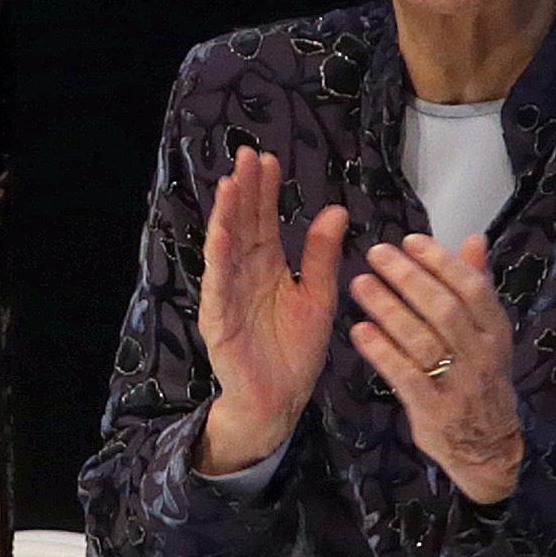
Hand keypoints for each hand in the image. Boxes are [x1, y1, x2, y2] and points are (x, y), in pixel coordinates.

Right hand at [194, 147, 348, 474]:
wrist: (279, 401)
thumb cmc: (294, 353)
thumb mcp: (318, 297)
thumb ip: (321, 256)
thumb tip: (336, 211)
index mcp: (267, 268)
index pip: (264, 221)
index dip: (265, 192)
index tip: (270, 160)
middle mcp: (244, 276)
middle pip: (242, 225)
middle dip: (244, 191)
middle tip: (247, 155)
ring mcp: (228, 296)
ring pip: (226, 248)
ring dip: (226, 216)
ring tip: (229, 184)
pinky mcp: (220, 320)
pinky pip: (219, 285)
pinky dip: (219, 259)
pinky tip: (222, 234)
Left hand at [349, 232, 523, 502]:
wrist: (488, 448)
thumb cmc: (480, 381)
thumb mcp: (489, 335)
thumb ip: (477, 287)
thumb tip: (474, 239)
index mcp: (496, 332)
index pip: (472, 288)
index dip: (441, 262)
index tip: (410, 241)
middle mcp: (481, 355)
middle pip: (444, 309)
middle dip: (408, 278)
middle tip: (376, 254)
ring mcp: (458, 385)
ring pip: (422, 340)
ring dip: (389, 309)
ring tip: (360, 284)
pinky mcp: (433, 411)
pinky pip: (405, 377)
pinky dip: (382, 352)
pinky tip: (359, 331)